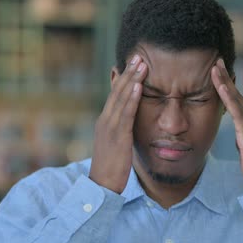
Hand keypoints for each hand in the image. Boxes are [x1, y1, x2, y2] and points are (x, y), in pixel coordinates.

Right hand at [89, 55, 147, 192]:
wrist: (101, 187)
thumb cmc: (111, 168)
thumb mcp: (117, 145)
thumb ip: (122, 131)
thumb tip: (130, 122)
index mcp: (106, 122)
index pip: (115, 95)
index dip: (125, 78)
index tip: (134, 63)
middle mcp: (105, 121)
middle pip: (117, 92)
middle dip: (129, 73)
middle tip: (139, 55)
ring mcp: (109, 128)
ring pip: (121, 99)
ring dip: (132, 79)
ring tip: (141, 64)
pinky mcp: (117, 137)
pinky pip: (125, 114)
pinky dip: (132, 98)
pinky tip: (139, 86)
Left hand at [211, 58, 242, 189]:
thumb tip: (240, 136)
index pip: (237, 101)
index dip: (228, 86)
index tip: (219, 73)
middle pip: (236, 94)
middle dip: (226, 77)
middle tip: (216, 60)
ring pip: (236, 99)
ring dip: (225, 82)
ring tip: (215, 67)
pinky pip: (236, 112)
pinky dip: (229, 98)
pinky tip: (222, 87)